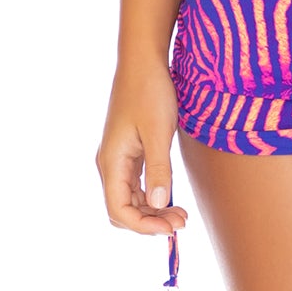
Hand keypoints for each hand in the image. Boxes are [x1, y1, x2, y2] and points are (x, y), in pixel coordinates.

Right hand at [95, 57, 189, 236]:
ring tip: (181, 213)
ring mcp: (118, 157)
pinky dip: (152, 195)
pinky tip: (171, 196)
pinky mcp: (129, 150)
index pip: (118, 210)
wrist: (143, 61)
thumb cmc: (150, 92)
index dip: (143, 226)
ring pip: (130, 198)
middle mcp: (110, 163)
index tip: (170, 229)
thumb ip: (158, 169)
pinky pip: (135, 183)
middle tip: (181, 222)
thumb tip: (157, 205)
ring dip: (152, 210)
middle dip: (149, 222)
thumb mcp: (158, 132)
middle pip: (123, 208)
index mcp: (111, 162)